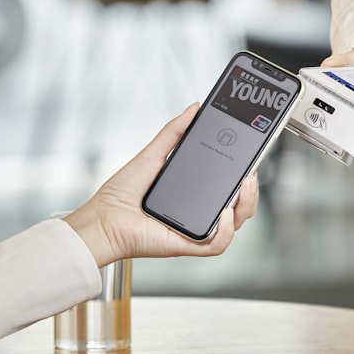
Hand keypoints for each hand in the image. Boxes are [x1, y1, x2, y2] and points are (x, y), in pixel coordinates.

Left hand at [62, 103, 258, 266]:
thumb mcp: (152, 154)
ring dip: (246, 206)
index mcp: (192, 195)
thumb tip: (193, 108)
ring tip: (245, 186)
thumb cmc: (120, 193)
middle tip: (251, 171)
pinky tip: (223, 213)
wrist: (102, 218)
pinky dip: (226, 230)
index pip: (226, 186)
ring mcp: (193, 230)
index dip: (243, 175)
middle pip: (238, 207)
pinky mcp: (186, 245)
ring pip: (234, 225)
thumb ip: (174, 132)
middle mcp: (196, 213)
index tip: (251, 157)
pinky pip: (217, 244)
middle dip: (251, 191)